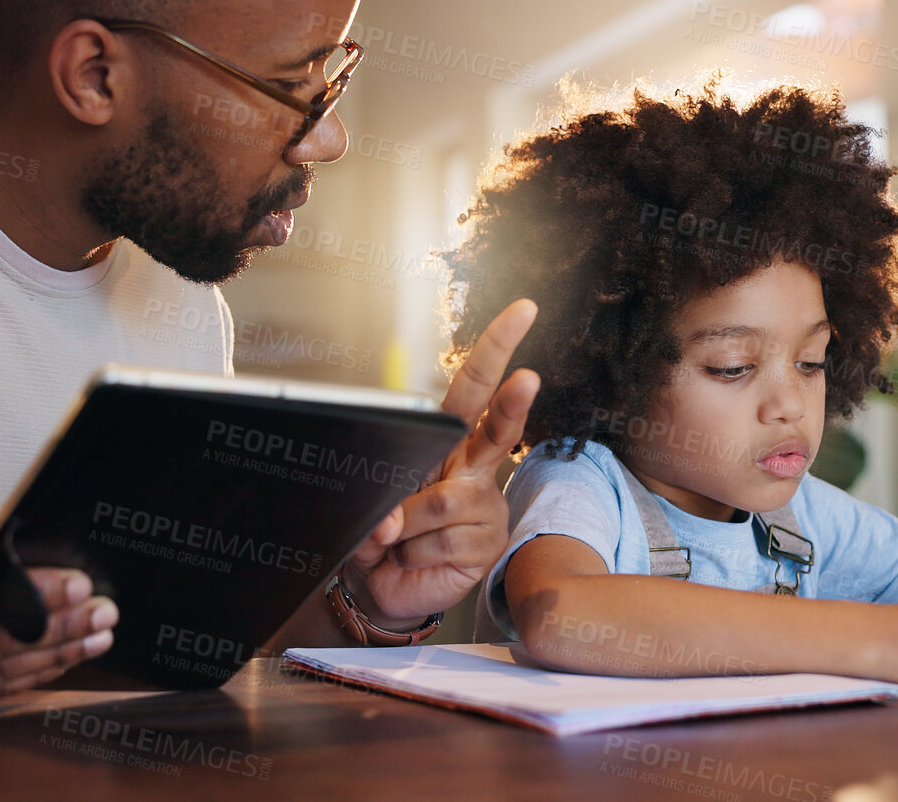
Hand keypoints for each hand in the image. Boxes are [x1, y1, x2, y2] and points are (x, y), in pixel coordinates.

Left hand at [346, 299, 539, 624]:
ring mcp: (484, 508)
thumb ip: (379, 505)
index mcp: (446, 444)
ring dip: (407, 525)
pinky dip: (416, 552)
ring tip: (400, 539)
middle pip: (498, 427)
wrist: (384, 586)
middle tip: (527, 376)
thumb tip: (393, 522)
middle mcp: (472, 470)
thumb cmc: (381, 532)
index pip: (473, 387)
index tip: (524, 311)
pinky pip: (441, 540)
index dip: (497, 348)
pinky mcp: (487, 544)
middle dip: (513, 399)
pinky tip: (417, 557)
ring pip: (442, 502)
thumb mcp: (370, 504)